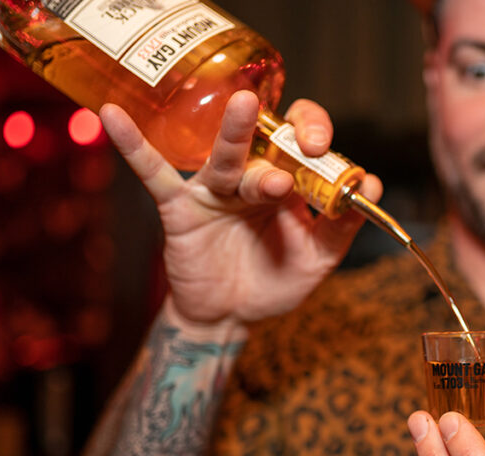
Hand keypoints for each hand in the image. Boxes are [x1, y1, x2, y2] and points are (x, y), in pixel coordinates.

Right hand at [99, 91, 381, 326]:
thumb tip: (371, 184)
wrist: (230, 318)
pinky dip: (134, 145)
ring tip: (245, 108)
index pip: (302, 139)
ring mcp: (215, 189)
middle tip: (305, 141)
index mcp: (289, 180)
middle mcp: (252, 175)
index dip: (316, 135)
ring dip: (235, 133)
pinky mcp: (181, 206)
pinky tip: (114, 116)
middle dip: (286, 135)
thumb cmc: (273, 281)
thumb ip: (342, 224)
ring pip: (226, 156)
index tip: (326, 151)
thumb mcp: (318, 258)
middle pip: (267, 139)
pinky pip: (155, 173)